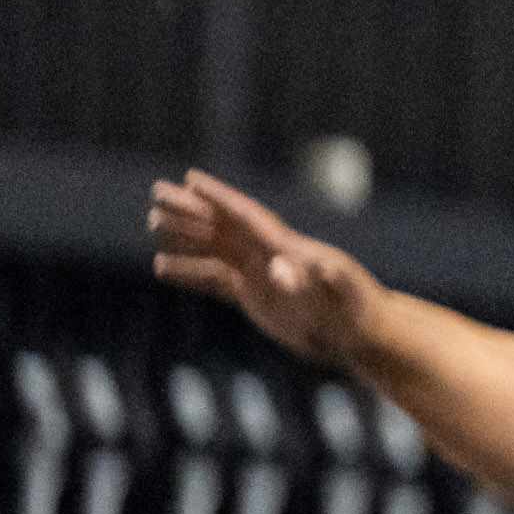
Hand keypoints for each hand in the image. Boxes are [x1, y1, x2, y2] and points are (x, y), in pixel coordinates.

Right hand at [147, 170, 379, 366]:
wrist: (362, 335)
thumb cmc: (356, 313)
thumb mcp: (338, 298)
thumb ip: (314, 282)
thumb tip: (282, 269)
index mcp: (288, 248)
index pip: (247, 216)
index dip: (219, 197)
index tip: (190, 178)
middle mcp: (270, 255)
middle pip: (223, 226)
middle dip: (190, 208)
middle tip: (156, 190)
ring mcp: (261, 274)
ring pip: (215, 248)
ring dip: (185, 234)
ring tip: (151, 222)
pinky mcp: (256, 296)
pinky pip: (215, 279)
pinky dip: (189, 271)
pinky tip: (162, 265)